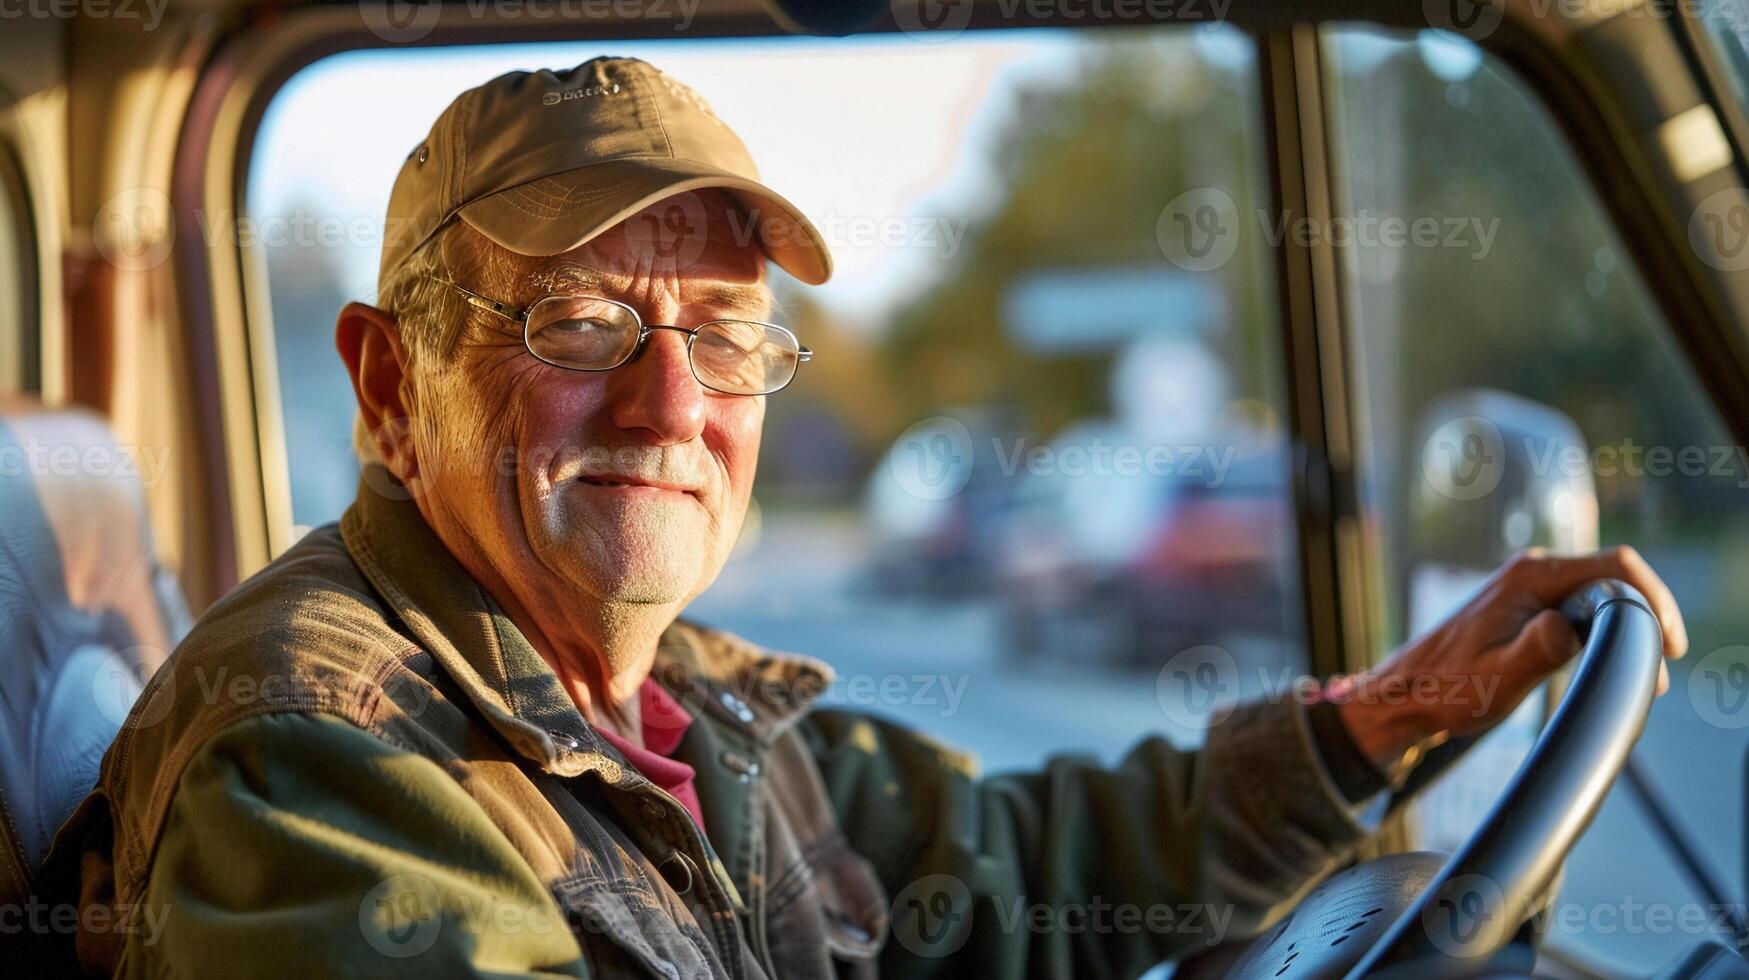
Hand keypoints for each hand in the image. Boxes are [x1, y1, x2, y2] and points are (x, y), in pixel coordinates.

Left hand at [1331, 546, 1687, 767]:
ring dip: (1628, 632)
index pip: (1615, 566)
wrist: (1408, 694)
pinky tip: (1611, 668)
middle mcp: (1533, 572)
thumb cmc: (1448, 689)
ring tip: (1641, 680)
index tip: (1670, 644)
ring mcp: (1531, 589)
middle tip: (1656, 676)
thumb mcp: (1498, 678)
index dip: (1655, 598)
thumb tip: (1570, 626)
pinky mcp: (1530, 608)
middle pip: (1615, 580)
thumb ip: (1539, 649)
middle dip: (1646, 620)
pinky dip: (1606, 635)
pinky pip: (1583, 611)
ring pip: (1601, 597)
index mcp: (1530, 576)